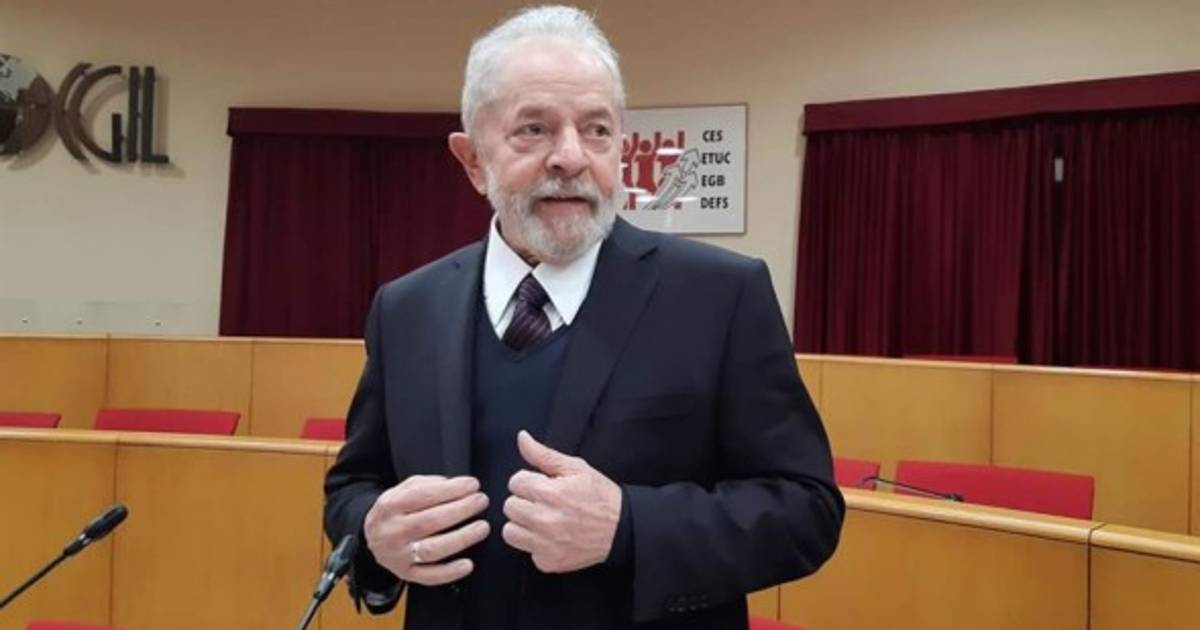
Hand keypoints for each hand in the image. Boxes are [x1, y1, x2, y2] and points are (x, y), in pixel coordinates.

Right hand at [363, 475, 489, 585]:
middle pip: (429, 522)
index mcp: (389, 506)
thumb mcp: (404, 489)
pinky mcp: (406, 573)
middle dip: (460, 510)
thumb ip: (428, 484)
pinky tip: (467, 564)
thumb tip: (457, 485)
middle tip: (480, 502)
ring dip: (461, 538)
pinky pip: (429, 577)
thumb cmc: (397, 510)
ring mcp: (398, 555)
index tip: (472, 485)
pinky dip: (450, 572)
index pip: (422, 496)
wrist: (373, 537)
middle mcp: (392, 532)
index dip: (450, 490)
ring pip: (432, 549)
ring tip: (481, 527)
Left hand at [503, 430, 621, 572]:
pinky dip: (537, 545)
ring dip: (523, 525)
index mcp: (548, 492)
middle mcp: (543, 520)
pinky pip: (527, 552)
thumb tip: (521, 438)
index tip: (542, 486)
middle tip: (544, 503)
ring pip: (510, 532)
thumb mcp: (576, 468)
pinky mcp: (548, 562)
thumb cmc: (600, 496)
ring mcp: (545, 544)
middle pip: (509, 506)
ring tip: (542, 520)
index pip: (514, 482)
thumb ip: (543, 454)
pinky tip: (553, 537)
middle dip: (524, 501)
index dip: (529, 481)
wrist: (622, 529)